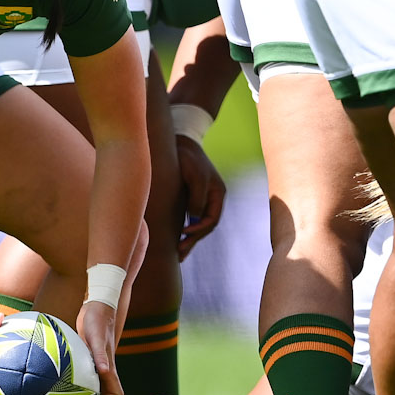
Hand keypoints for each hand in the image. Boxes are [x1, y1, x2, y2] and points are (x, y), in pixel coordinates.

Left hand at [76, 301, 122, 394]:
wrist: (98, 304)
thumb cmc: (98, 319)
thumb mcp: (96, 337)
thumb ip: (100, 355)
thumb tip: (104, 372)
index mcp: (109, 366)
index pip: (115, 393)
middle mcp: (104, 366)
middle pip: (103, 392)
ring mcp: (97, 361)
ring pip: (94, 383)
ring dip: (85, 392)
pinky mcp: (89, 354)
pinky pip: (85, 372)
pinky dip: (77, 378)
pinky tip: (60, 378)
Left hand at [175, 136, 225, 260]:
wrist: (180, 140)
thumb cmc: (188, 157)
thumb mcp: (195, 175)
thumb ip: (197, 197)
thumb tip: (194, 218)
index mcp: (218, 194)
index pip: (212, 219)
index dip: (198, 230)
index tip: (183, 234)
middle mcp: (212, 198)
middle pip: (205, 226)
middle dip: (193, 240)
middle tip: (179, 253)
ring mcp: (202, 198)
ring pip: (198, 224)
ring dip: (189, 238)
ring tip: (177, 253)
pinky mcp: (191, 197)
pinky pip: (190, 218)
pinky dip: (184, 229)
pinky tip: (176, 238)